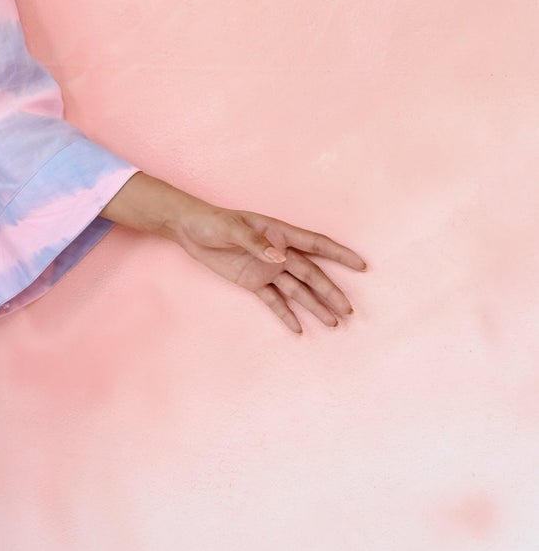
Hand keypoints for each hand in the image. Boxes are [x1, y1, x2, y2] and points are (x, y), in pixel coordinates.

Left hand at [165, 192, 366, 333]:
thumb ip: (255, 243)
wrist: (189, 230)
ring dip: (314, 306)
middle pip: (311, 274)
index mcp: (279, 234)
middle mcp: (279, 253)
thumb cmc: (212, 222)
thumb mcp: (231, 228)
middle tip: (347, 310)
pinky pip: (273, 300)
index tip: (361, 265)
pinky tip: (299, 328)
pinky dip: (286, 314)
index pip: (316, 245)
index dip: (339, 254)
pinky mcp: (253, 282)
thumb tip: (279, 257)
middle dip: (330, 292)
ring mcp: (267, 269)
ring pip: (297, 290)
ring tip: (332, 323)